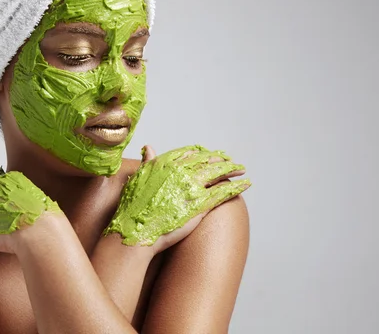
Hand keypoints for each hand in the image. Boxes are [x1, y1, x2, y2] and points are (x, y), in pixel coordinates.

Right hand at [104, 145, 250, 250]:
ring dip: (233, 169)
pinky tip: (245, 184)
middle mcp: (180, 171)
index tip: (210, 154)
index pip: (190, 153)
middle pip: (207, 160)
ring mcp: (192, 186)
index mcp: (165, 162)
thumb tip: (149, 147)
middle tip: (230, 160)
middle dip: (220, 159)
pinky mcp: (201, 204)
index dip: (202, 153)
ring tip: (242, 169)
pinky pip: (224, 191)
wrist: (135, 231)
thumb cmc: (133, 208)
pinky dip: (237, 186)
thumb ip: (148, 162)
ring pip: (218, 172)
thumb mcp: (138, 178)